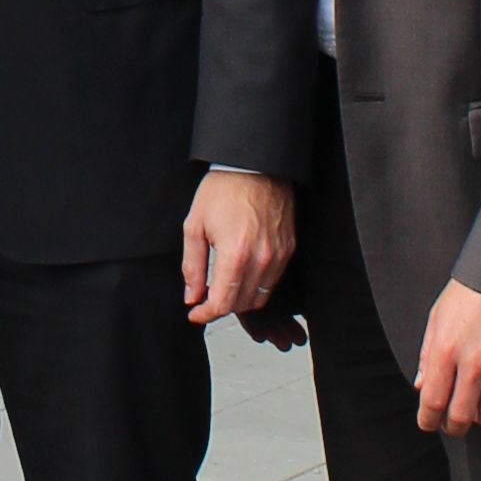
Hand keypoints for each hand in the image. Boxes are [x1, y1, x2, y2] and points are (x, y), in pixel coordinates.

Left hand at [181, 169, 295, 326]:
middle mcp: (261, 259)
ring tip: (224, 288)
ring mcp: (279, 255)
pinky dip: (256, 286)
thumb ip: (192, 266)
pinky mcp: (288, 249)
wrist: (255, 166)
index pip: (223, 303)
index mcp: (235, 254)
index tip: (196, 313)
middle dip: (221, 307)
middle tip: (206, 298)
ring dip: (239, 300)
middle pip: (241, 304)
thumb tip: (192, 296)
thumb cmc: (224, 190)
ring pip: (259, 297)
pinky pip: (272, 282)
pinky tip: (242, 275)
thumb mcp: (195, 226)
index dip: (206, 314)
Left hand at [416, 279, 480, 431]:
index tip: (428, 422)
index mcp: (445, 349)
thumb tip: (422, 385)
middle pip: (462, 416)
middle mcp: (474, 362)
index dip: (428, 419)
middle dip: (453, 427)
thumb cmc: (469, 292)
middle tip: (453, 425)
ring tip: (478, 409)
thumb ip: (428, 354)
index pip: (432, 401)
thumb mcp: (437, 317)